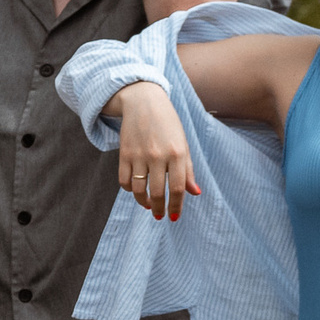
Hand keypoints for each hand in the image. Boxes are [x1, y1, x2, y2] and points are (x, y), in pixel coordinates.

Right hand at [114, 81, 196, 218]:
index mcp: (177, 153)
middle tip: (160, 216)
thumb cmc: (168, 124)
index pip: (178, 187)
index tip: (174, 216)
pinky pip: (125, 180)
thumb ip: (188, 169)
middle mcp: (158, 156)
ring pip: (139, 189)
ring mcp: (139, 155)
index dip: (176, 205)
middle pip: (157, 192)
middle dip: (159, 208)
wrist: (143, 103)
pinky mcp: (124, 154)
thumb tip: (195, 192)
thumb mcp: (183, 144)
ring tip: (148, 206)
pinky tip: (136, 191)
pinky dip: (130, 190)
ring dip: (143, 202)